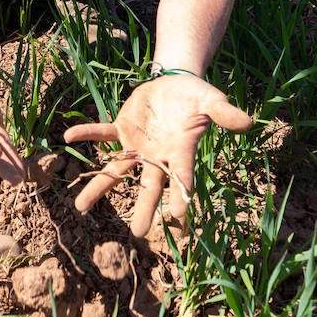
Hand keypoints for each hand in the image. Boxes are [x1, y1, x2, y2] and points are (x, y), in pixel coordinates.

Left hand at [64, 72, 251, 236]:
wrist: (175, 83)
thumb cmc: (197, 96)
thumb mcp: (212, 100)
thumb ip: (225, 113)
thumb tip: (248, 122)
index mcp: (181, 150)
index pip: (183, 175)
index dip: (182, 192)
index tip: (180, 215)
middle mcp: (158, 155)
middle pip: (150, 185)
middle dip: (144, 207)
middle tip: (138, 233)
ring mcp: (138, 145)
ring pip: (117, 169)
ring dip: (99, 187)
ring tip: (80, 208)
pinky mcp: (123, 128)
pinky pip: (103, 134)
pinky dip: (87, 134)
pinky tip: (68, 138)